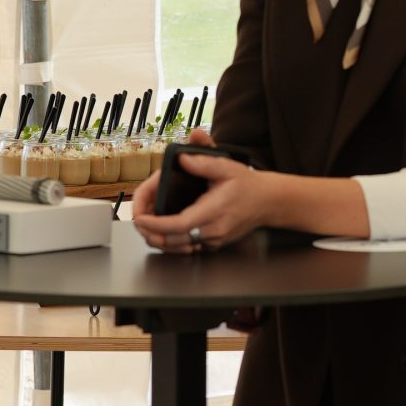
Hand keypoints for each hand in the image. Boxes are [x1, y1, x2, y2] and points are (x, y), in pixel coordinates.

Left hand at [132, 131, 274, 252]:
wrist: (268, 202)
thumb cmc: (248, 185)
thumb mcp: (226, 166)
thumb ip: (203, 161)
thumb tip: (182, 157)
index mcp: (213, 211)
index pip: (178, 224)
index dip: (155, 224)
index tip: (140, 218)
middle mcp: (213, 231)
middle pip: (173, 240)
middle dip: (150, 233)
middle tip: (137, 221)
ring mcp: (214, 240)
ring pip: (179, 247)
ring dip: (159, 239)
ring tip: (145, 227)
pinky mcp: (214, 244)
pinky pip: (188, 247)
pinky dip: (172, 242)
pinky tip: (163, 233)